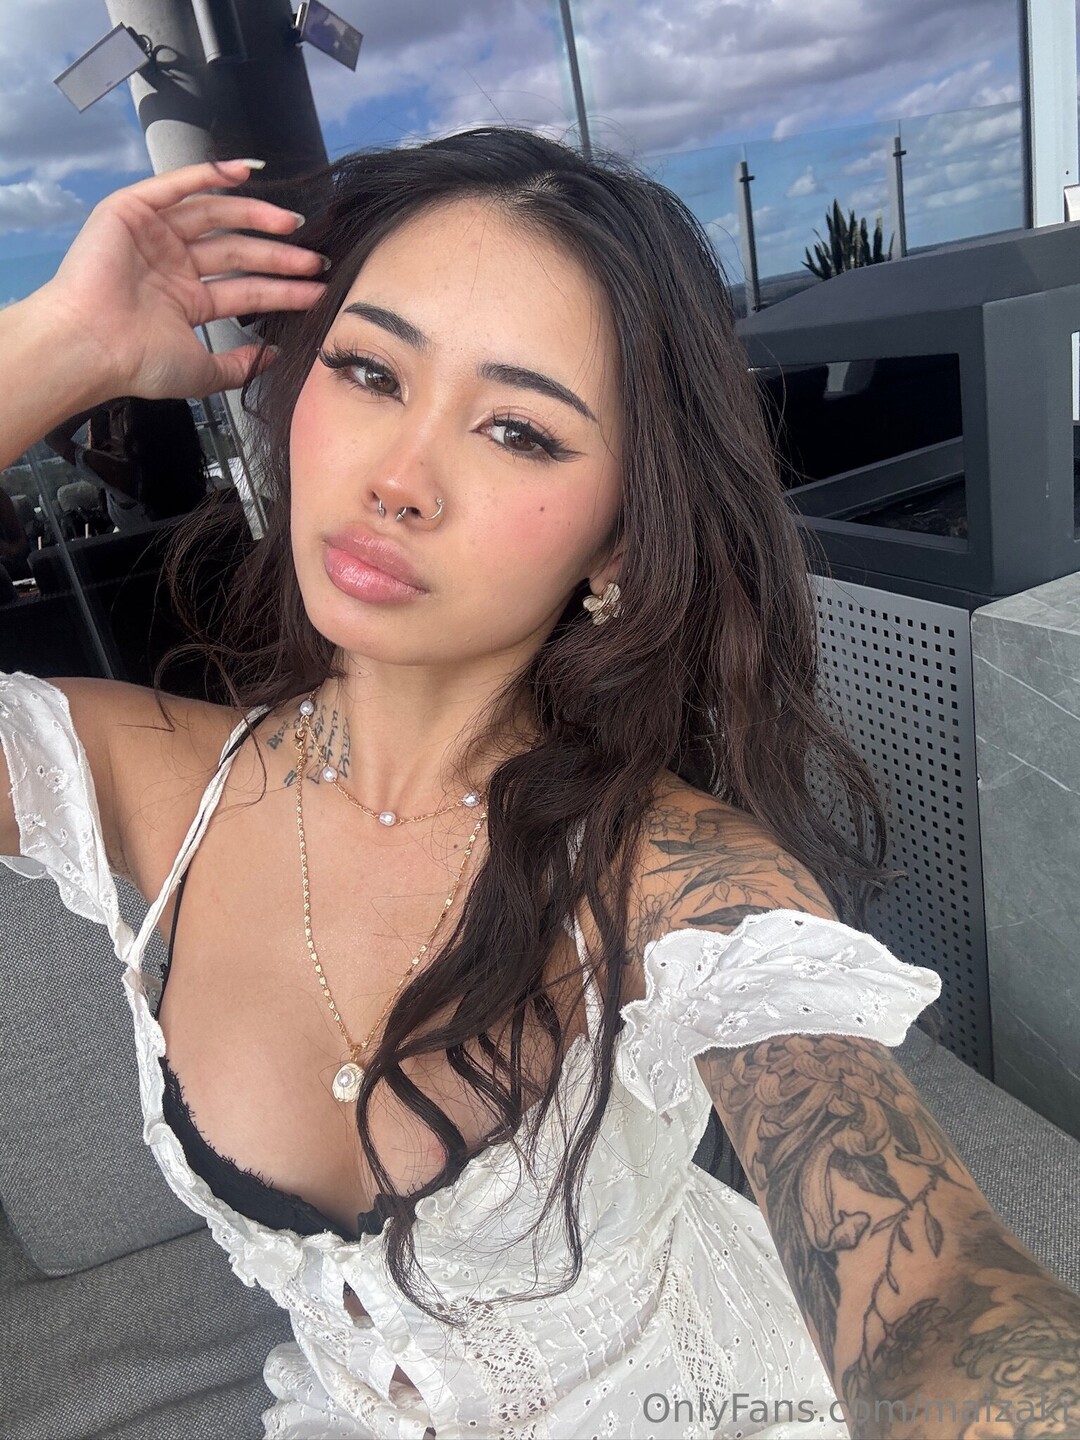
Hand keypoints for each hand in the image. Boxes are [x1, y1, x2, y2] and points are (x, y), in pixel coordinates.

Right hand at [35, 159, 326, 401]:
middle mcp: (172, 266)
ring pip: (215, 217)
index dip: (283, 288)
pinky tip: (244, 172)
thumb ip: (240, 366)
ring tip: (292, 225)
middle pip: (237, 252)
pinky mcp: (131, 212)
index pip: (246, 288)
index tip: (318, 287)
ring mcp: (153, 237)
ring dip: (255, 216)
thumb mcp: (203, 372)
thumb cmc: (139, 363)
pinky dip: (208, 174)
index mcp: (186, 301)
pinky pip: (175, 185)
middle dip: (278, 255)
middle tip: (315, 258)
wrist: (92, 346)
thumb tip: (273, 359)